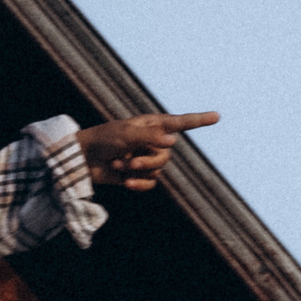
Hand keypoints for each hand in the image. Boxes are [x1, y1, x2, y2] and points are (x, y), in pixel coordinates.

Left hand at [75, 111, 217, 191]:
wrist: (83, 159)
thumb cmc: (103, 140)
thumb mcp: (126, 134)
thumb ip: (150, 136)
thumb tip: (174, 141)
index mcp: (152, 125)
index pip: (180, 123)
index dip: (199, 121)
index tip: (217, 117)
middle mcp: (152, 141)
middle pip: (166, 156)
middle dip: (148, 161)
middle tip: (129, 159)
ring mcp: (146, 158)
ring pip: (158, 170)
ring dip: (138, 170)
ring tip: (119, 165)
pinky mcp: (138, 175)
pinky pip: (150, 183)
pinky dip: (138, 184)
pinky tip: (125, 181)